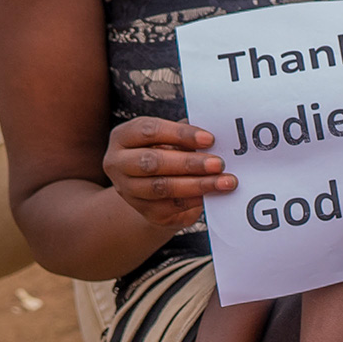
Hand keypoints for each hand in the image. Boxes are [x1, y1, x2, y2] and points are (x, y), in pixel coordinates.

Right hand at [105, 116, 236, 228]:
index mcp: (123, 137)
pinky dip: (194, 199)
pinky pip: (171, 206)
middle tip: (219, 163)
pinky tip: (213, 194)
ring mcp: (128, 190)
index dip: (180, 134)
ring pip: (162, 187)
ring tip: (224, 181)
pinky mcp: (144, 211)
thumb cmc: (164, 153)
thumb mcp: (169, 139)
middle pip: (152, 162)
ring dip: (197, 184)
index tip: (209, 139)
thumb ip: (184, 135)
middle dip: (189, 163)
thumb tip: (214, 134)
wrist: (152, 192)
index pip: (148, 130)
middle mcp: (118, 163)